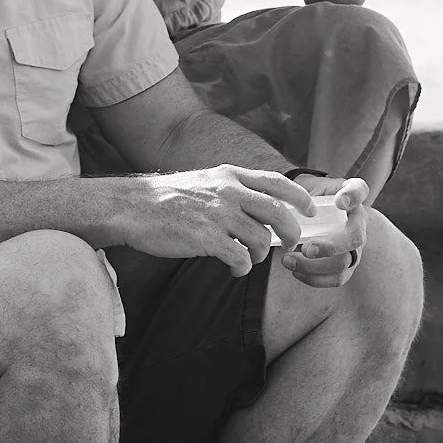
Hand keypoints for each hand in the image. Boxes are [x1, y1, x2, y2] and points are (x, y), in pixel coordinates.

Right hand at [121, 166, 311, 275]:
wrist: (132, 207)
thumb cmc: (167, 199)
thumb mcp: (204, 182)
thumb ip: (232, 191)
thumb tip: (261, 210)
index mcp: (229, 175)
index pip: (277, 181)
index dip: (299, 197)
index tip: (309, 210)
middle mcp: (228, 191)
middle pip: (279, 213)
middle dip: (291, 233)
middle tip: (288, 245)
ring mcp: (218, 215)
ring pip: (262, 240)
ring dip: (260, 255)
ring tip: (247, 258)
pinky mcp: (206, 238)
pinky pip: (241, 258)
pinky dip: (242, 267)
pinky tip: (232, 267)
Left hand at [279, 178, 369, 288]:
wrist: (309, 214)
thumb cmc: (306, 198)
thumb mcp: (303, 186)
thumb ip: (298, 190)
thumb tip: (282, 202)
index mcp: (347, 195)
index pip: (359, 190)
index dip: (353, 196)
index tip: (339, 202)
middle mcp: (356, 221)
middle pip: (356, 237)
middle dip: (331, 246)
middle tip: (306, 248)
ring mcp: (354, 246)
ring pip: (344, 262)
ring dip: (314, 266)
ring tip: (288, 260)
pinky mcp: (346, 265)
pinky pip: (337, 278)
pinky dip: (314, 278)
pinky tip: (295, 272)